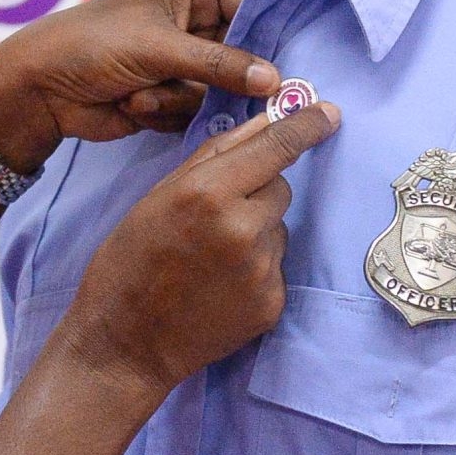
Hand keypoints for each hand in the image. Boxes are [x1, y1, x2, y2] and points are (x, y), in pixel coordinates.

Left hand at [0, 0, 277, 169]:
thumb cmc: (95, 45)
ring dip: (178, 98)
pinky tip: (131, 104)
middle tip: (205, 91)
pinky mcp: (172, 96)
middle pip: (242, 56)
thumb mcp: (160, 47)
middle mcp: (195, 22)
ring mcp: (184, 62)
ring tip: (140, 91)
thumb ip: (220, 64)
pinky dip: (165, 112)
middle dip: (217, 80)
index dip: (266, 38)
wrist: (43, 88)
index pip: (252, 7)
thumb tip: (276, 80)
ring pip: (219, 91)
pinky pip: (195, 112)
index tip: (280, 71)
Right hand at [55, 103, 338, 391]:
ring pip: (278, 226)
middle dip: (258, 190)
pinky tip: (220, 283)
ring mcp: (261, 269)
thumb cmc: (131, 259)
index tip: (329, 113)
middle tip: (217, 212)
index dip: (305, 126)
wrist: (126, 340)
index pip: (274, 147)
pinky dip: (256, 267)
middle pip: (281, 187)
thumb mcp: (158, 195)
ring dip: (256, 230)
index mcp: (207, 192)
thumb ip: (215, 154)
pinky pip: (276, 265)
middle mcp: (241, 228)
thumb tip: (265, 121)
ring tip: (212, 256)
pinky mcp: (272, 303)